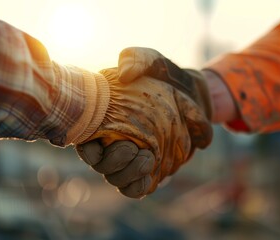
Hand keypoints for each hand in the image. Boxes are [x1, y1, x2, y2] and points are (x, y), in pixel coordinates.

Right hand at [76, 48, 212, 197]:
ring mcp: (133, 158)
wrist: (193, 93)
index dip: (87, 149)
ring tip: (147, 158)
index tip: (98, 143)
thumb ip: (137, 59)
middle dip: (113, 162)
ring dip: (128, 174)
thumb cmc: (166, 76)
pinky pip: (137, 187)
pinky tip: (151, 170)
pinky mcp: (151, 168)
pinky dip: (140, 185)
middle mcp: (114, 142)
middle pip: (101, 166)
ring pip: (118, 179)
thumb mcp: (152, 61)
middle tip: (132, 147)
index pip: (85, 142)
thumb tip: (125, 74)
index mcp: (105, 121)